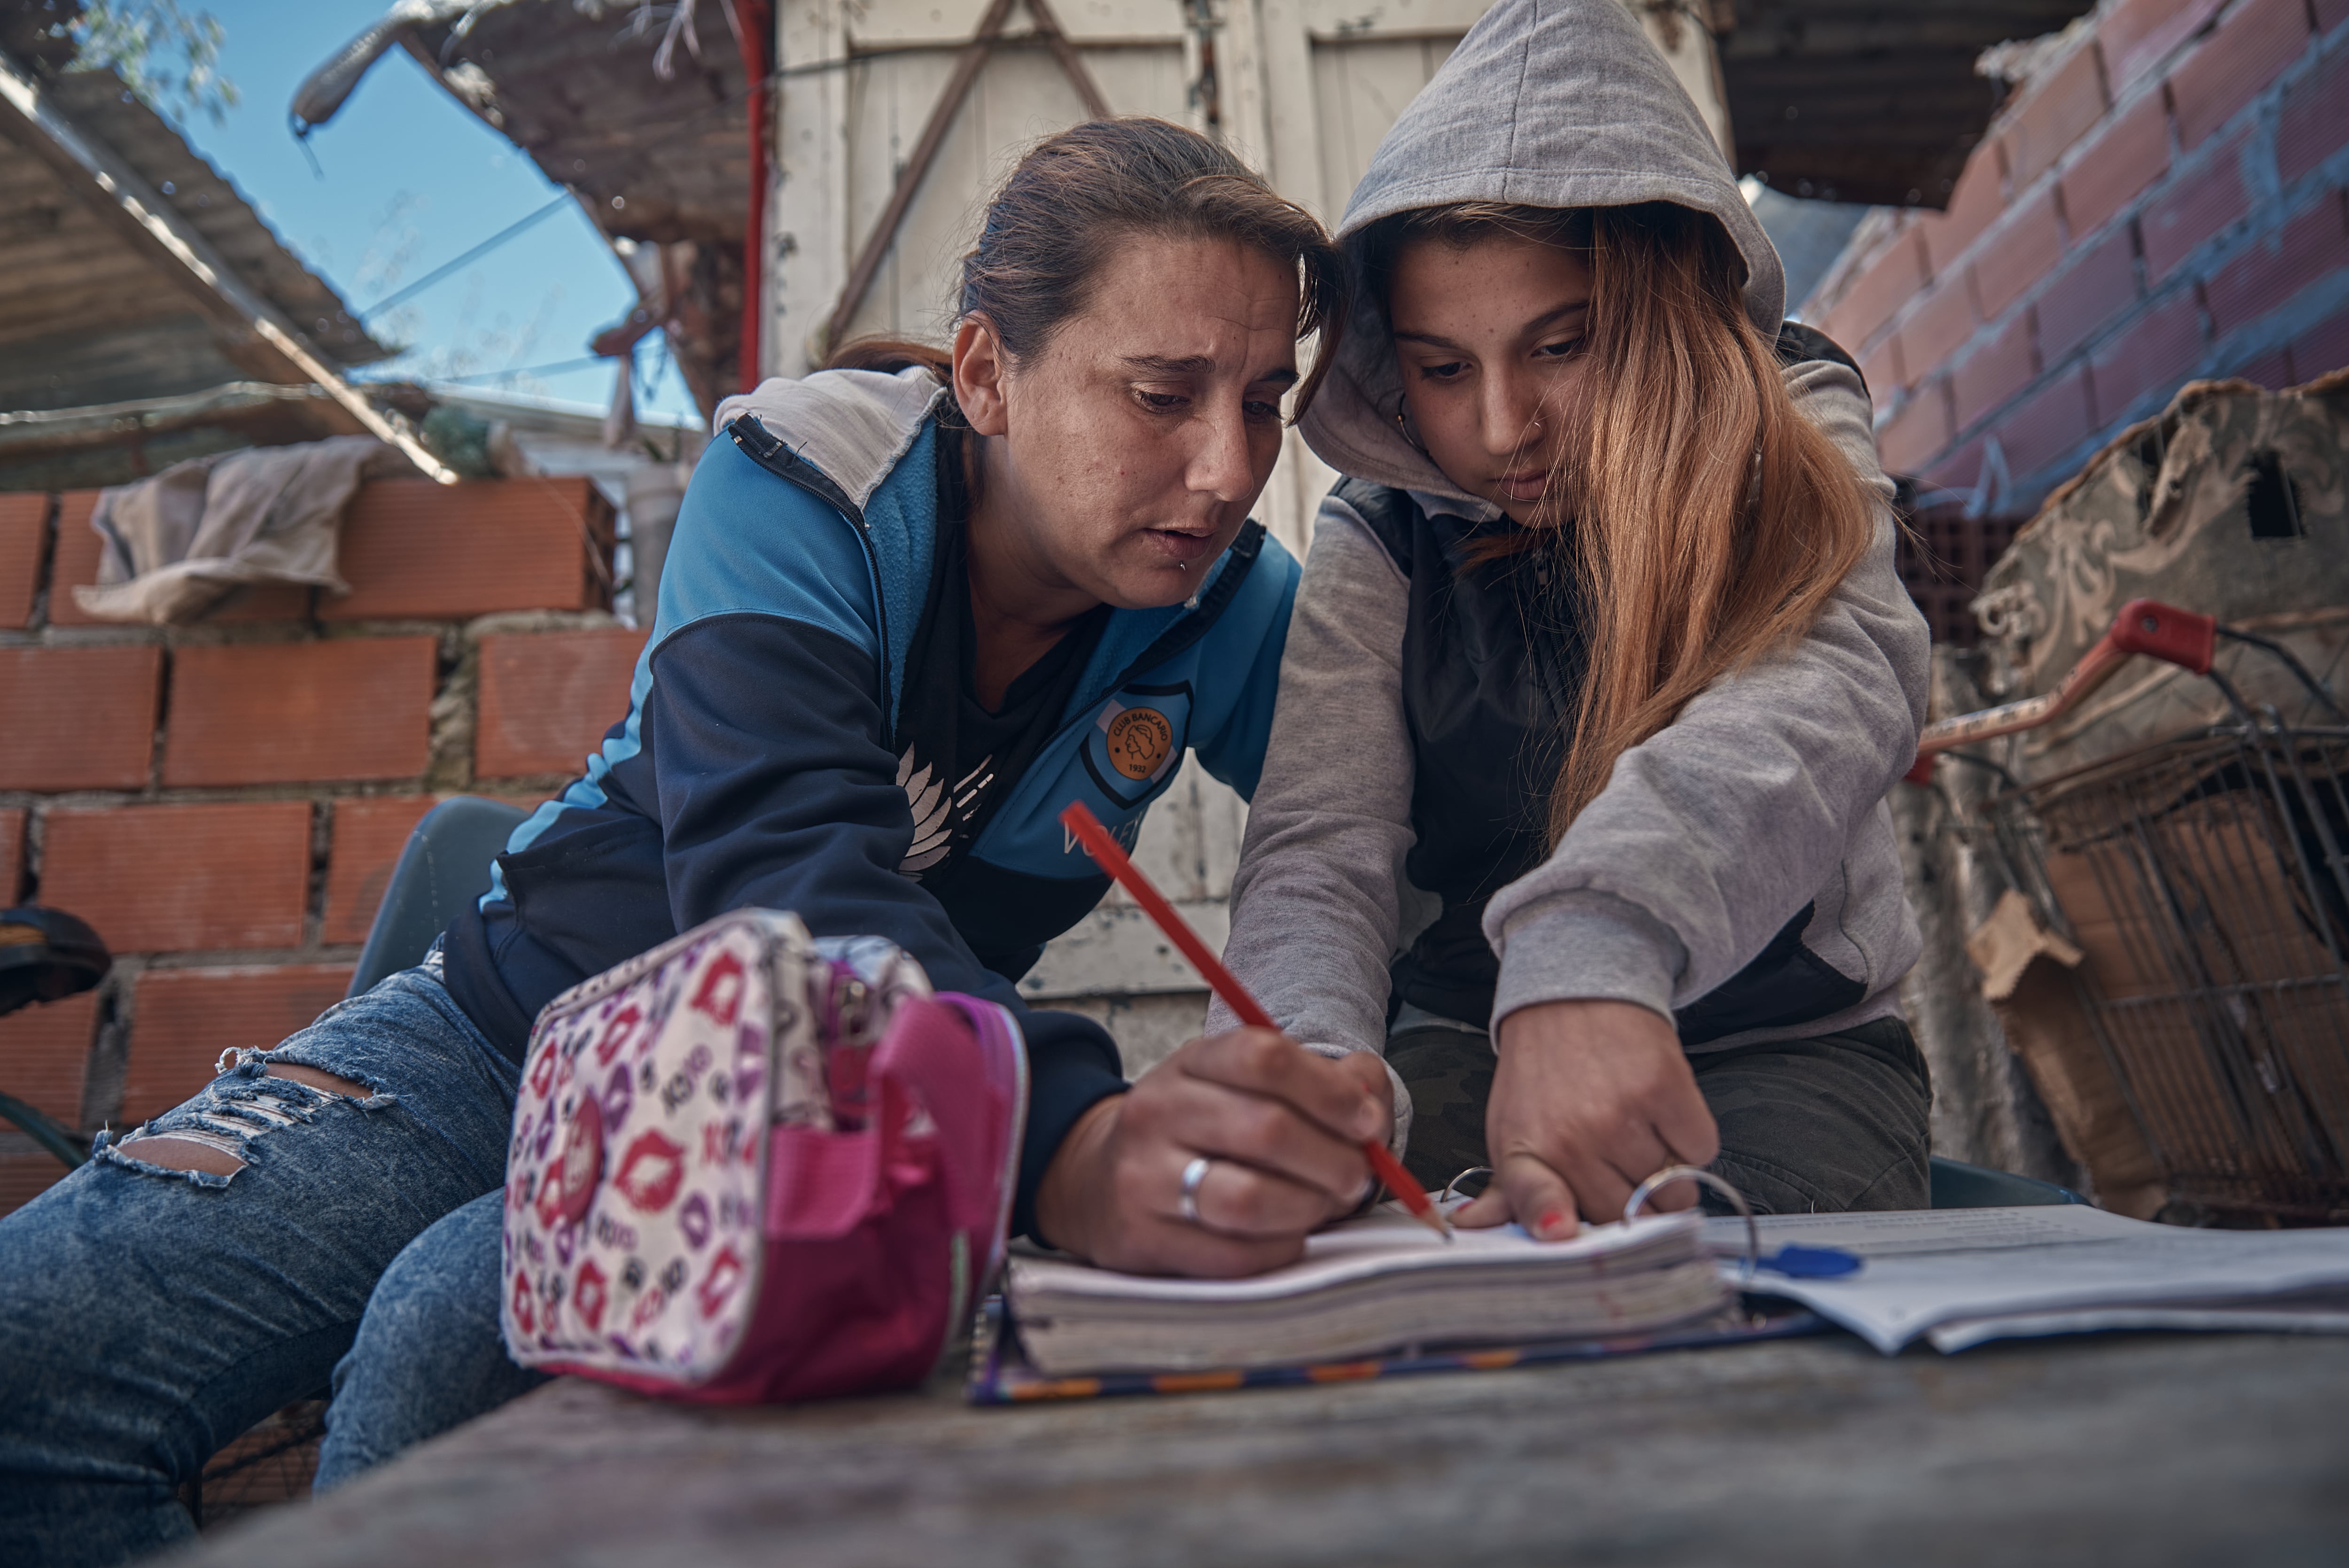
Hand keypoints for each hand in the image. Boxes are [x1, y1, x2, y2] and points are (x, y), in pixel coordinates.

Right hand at [1033, 1029, 1392, 1276]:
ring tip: (1322, 1204)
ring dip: (1308, 1206)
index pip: (1263, 1057)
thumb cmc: (1196, 1135)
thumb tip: (1370, 1102)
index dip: (1329, 1091)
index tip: (1366, 1121)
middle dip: (1333, 1159)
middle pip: (1267, 1129)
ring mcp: (1144, 1179)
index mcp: (1189, 1064)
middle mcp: (1158, 1113)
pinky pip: (1234, 1256)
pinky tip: (1286, 1234)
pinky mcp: (1143, 1240)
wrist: (1097, 1184)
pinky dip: (1280, 1247)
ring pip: (1248, 1199)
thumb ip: (1322, 1082)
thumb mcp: (1243, 1086)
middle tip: (1355, 1175)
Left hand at [1457, 1000, 1716, 1240]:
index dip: (1556, 1223)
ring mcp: (1620, 1115)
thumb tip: (1476, 1229)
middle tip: (1621, 1163)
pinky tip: (1661, 1114)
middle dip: (1635, 1202)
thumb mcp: (1513, 1131)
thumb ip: (1511, 1192)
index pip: (1539, 1202)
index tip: (1563, 1231)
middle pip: (1629, 1215)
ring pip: (1673, 1190)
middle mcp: (1571, 1137)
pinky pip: (1700, 1152)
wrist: (1572, 997)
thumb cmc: (1543, 1073)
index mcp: (1526, 1153)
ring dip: (1668, 1171)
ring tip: (1639, 1131)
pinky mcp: (1664, 1088)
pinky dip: (1691, 1140)